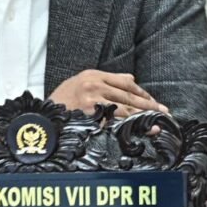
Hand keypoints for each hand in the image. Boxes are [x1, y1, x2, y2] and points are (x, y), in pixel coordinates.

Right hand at [49, 70, 168, 117]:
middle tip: (163, 111)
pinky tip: (143, 131)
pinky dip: (132, 127)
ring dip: (144, 117)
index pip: (126, 82)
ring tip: (157, 122)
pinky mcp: (92, 118)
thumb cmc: (61, 100)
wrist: (43, 116)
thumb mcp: (79, 82)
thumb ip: (104, 80)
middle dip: (149, 104)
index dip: (142, 92)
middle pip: (129, 95)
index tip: (152, 100)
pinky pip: (116, 123)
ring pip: (126, 109)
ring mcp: (93, 102)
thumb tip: (131, 80)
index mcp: (93, 75)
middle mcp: (95, 86)